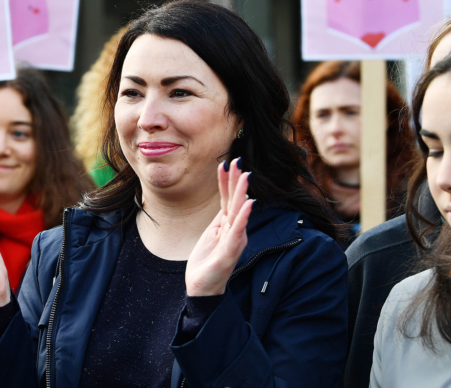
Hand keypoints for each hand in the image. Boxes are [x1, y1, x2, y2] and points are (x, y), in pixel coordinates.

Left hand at [185, 158, 254, 295]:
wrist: (203, 289)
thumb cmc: (207, 262)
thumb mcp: (212, 234)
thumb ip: (221, 218)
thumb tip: (226, 200)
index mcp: (228, 225)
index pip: (228, 199)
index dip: (227, 181)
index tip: (226, 162)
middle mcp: (234, 230)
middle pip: (235, 201)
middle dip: (236, 180)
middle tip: (238, 161)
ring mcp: (234, 241)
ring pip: (239, 213)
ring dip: (241, 193)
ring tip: (245, 176)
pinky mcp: (230, 252)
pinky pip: (238, 232)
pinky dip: (243, 217)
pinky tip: (248, 204)